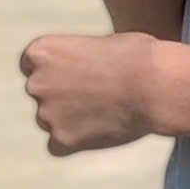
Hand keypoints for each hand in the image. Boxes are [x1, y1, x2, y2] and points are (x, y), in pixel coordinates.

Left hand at [20, 32, 161, 156]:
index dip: (56, 71)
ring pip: (52, 120)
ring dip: (71, 119)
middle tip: (96, 97)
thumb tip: (82, 71)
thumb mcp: (102, 43)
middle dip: (63, 95)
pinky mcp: (62, 139)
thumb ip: (80, 59)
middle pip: (41, 93)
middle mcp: (36, 83)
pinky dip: (77, 141)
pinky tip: (102, 131)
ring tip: (107, 114)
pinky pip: (61, 145)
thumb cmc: (139, 57)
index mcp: (42, 52)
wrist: (157, 86)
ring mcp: (47, 114)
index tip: (76, 76)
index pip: (32, 65)